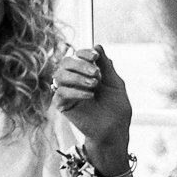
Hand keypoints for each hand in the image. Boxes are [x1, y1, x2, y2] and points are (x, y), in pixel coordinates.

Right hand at [51, 45, 133, 163]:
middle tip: (97, 74)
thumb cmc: (116, 108)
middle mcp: (74, 80)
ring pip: (59, 75)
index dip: (84, 53)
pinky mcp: (62, 105)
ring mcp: (67, 92)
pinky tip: (89, 95)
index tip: (96, 56)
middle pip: (65, 62)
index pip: (77, 56)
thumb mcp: (115, 83)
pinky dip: (75, 91)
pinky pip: (61, 92)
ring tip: (94, 85)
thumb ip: (106, 66)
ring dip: (77, 77)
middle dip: (80, 65)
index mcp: (86, 73)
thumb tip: (97, 45)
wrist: (115, 130)